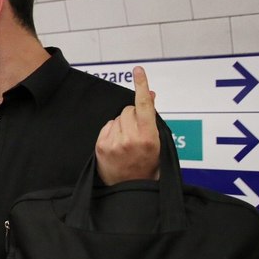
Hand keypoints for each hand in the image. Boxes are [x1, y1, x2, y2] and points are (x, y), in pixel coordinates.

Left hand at [95, 66, 159, 184]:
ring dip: (122, 124)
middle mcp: (131, 139)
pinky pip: (107, 126)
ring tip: (127, 141)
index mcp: (149, 137)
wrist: (130, 187)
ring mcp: (115, 143)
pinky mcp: (102, 146)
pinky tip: (117, 144)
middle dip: (133, 116)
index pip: (144, 106)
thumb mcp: (157, 142)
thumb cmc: (147, 164)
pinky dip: (112, 131)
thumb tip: (150, 94)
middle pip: (128, 110)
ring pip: (117, 118)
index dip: (142, 86)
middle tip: (136, 133)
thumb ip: (152, 118)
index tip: (138, 70)